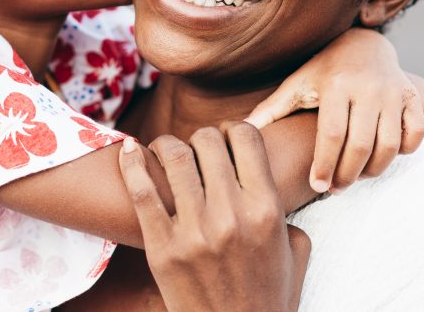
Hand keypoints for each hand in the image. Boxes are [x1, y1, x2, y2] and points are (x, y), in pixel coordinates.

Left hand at [118, 124, 310, 311]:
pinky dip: (131, 163)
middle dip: (201, 137)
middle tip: (196, 150)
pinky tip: (128, 149)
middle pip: (207, 141)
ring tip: (166, 150)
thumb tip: (264, 176)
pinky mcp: (162, 249)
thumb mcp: (295, 249)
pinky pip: (142, 192)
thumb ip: (285, 208)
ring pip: (175, 157)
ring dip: (167, 145)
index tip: (225, 139)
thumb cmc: (269, 296)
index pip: (246, 137)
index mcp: (267, 209)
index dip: (233, 129)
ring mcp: (195, 232)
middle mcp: (232, 215)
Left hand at [245, 28, 423, 193]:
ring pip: (388, 145)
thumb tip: (237, 132)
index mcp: (335, 85)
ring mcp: (393, 93)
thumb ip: (270, 109)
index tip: (316, 186)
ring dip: (373, 169)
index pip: (331, 135)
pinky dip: (402, 152)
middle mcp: (367, 88)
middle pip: (360, 146)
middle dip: (347, 175)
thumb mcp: (296, 85)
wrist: (365, 46)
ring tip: (356, 177)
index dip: (324, 165)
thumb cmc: (323, 71)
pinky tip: (382, 156)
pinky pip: (414, 135)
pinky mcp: (413, 98)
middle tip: (335, 188)